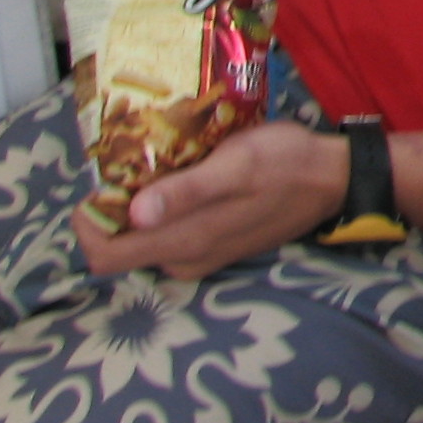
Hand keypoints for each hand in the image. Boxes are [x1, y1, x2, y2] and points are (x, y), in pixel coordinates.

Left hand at [75, 120, 349, 280]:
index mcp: (185, 241)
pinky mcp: (214, 246)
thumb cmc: (285, 163)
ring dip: (136, 208)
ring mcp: (200, 256)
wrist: (334, 178)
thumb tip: (136, 213)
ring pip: (143, 241)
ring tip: (156, 165)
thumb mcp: (237, 164)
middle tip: (130, 165)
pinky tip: (180, 177)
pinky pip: (167, 236)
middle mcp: (185, 259)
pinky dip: (159, 210)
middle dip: (111, 211)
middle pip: (119, 249)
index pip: (104, 256)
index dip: (88, 223)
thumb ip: (187, 191)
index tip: (101, 182)